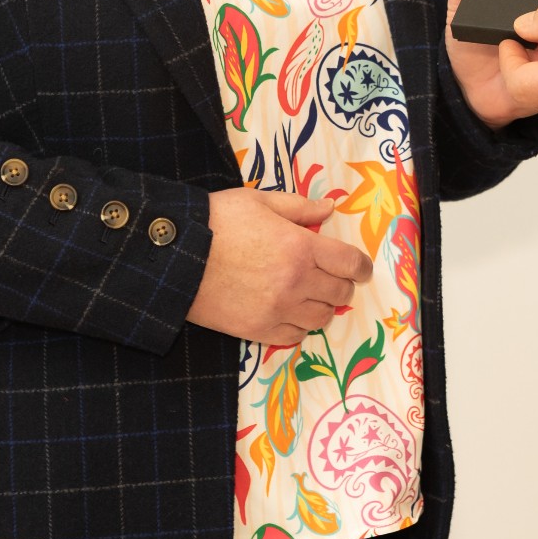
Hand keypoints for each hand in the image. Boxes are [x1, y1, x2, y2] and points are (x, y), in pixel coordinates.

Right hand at [184, 188, 373, 346]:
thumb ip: (299, 207)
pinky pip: (294, 336)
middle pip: (341, 292)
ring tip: (312, 296)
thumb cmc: (217, 221)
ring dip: (323, 307)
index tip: (362, 269)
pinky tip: (291, 313)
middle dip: (343, 285)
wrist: (176, 256)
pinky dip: (299, 326)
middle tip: (335, 279)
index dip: (362, 267)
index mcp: (301, 247)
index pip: (350, 263)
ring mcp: (278, 309)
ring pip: (321, 318)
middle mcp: (296, 282)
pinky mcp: (258, 330)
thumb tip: (329, 209)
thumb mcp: (259, 201)